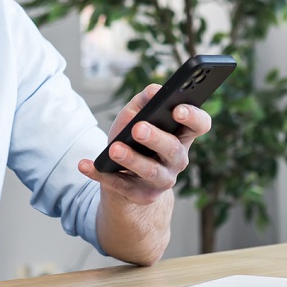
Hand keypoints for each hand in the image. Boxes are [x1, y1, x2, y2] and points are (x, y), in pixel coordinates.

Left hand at [77, 83, 213, 204]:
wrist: (125, 173)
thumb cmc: (134, 136)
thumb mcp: (137, 114)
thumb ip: (146, 99)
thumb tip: (154, 90)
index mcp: (182, 135)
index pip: (200, 125)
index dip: (193, 117)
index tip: (177, 109)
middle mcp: (178, 159)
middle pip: (172, 149)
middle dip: (155, 138)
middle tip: (138, 128)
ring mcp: (162, 179)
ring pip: (150, 171)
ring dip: (131, 159)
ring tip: (114, 148)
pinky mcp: (142, 195)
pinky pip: (122, 186)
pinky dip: (102, 175)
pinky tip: (86, 165)